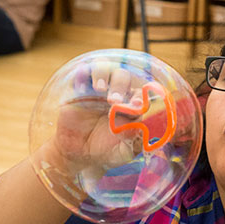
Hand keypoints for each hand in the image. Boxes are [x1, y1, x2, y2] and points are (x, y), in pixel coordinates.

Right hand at [49, 60, 144, 174]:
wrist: (79, 154)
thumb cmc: (106, 150)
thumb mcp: (123, 151)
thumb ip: (135, 143)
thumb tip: (146, 133)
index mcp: (131, 105)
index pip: (139, 94)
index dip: (140, 96)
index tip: (136, 104)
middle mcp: (116, 93)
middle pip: (122, 76)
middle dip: (120, 86)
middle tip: (114, 101)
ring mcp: (97, 89)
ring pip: (103, 67)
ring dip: (103, 74)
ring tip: (100, 89)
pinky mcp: (78, 89)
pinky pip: (81, 72)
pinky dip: (82, 75)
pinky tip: (82, 88)